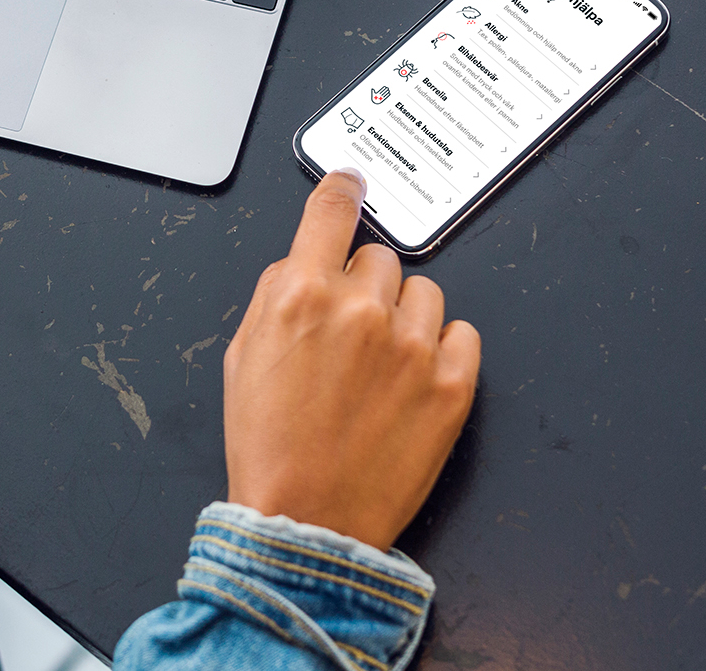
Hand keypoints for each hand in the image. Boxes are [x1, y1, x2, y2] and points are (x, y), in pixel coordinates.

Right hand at [222, 171, 480, 550]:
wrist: (306, 522)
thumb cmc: (269, 449)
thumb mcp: (244, 356)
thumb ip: (275, 295)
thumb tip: (303, 263)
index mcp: (302, 296)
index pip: (331, 209)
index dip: (341, 189)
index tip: (352, 183)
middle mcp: (361, 311)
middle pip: (379, 257)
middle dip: (364, 286)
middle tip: (349, 335)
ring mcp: (412, 347)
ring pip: (424, 292)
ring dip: (404, 317)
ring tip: (380, 367)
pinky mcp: (452, 384)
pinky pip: (462, 334)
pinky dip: (442, 350)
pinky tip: (412, 380)